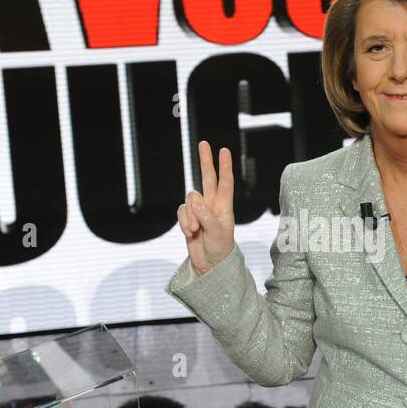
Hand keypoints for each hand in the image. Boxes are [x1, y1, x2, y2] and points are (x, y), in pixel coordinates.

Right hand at [176, 140, 235, 276]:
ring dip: (190, 216)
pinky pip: (181, 211)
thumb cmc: (220, 249)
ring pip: (189, 200)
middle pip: (207, 178)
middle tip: (204, 143)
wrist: (209, 265)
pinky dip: (183, 221)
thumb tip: (195, 201)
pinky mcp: (187, 218)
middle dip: (206, 161)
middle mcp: (211, 204)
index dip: (225, 166)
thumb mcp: (217, 233)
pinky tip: (189, 232)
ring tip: (195, 231)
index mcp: (224, 206)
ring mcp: (198, 211)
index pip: (225, 182)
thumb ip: (207, 216)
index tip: (224, 150)